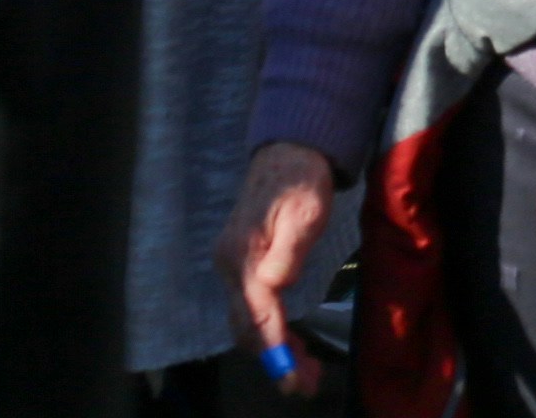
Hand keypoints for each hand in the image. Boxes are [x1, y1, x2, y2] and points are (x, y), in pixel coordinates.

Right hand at [220, 140, 341, 388]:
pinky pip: (253, 309)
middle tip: (304, 384)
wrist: (289, 153)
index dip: (275, 348)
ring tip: (305, 370)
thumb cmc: (302, 179)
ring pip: (248, 322)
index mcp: (243, 255)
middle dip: (275, 359)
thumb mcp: (305, 210)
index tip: (292, 376)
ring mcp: (233, 268)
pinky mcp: (243, 267)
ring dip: (274, 350)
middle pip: (247, 326)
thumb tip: (276, 286)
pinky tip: (292, 344)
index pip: (257, 312)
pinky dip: (271, 331)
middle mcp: (230, 266)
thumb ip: (289, 249)